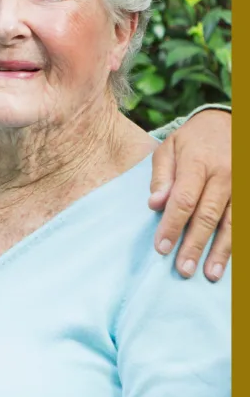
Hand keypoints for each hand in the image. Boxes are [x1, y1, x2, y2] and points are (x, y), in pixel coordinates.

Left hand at [149, 109, 230, 280]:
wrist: (230, 122)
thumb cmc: (193, 139)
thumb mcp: (169, 148)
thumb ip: (162, 176)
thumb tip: (155, 205)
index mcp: (199, 162)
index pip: (184, 200)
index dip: (172, 226)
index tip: (161, 248)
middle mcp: (225, 174)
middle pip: (208, 216)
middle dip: (195, 245)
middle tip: (183, 270)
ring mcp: (243, 184)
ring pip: (233, 222)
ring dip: (222, 251)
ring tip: (211, 274)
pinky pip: (246, 220)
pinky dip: (239, 241)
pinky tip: (232, 260)